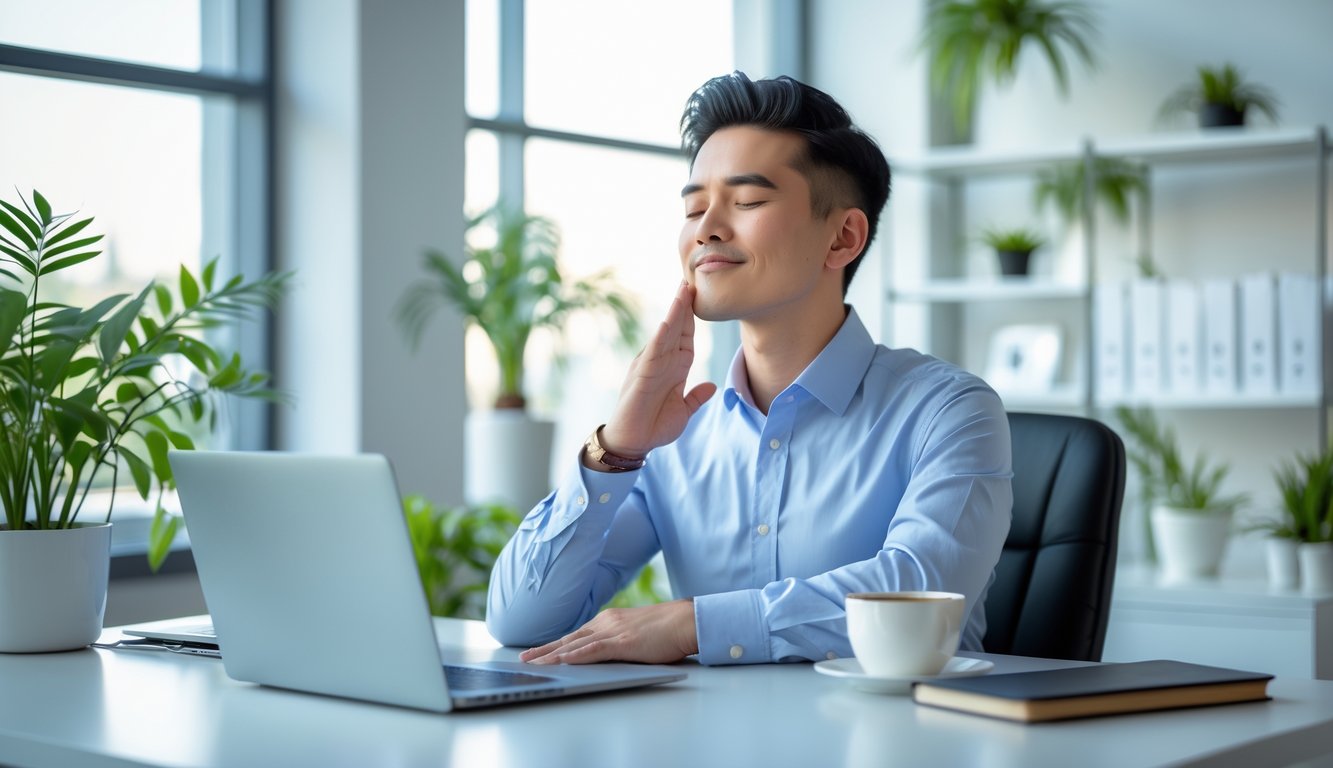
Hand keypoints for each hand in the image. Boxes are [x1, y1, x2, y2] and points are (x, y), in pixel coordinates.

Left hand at [519, 599, 697, 664]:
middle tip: (524, 659)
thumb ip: (620, 641)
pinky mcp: (622, 642)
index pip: (576, 634)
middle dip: (545, 650)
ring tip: (533, 664)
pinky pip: (592, 651)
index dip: (556, 644)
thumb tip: (609, 654)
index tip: (539, 652)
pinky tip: (560, 662)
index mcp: (610, 620)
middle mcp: (606, 622)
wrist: (687, 620)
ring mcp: (612, 631)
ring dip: (551, 655)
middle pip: (569, 638)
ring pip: (574, 645)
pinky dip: (573, 657)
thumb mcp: (637, 632)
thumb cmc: (668, 628)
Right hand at [597, 281, 716, 459]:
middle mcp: (662, 361)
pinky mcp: (642, 375)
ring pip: (665, 333)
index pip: (686, 336)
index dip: (693, 317)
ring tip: (683, 291)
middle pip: (676, 327)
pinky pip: (653, 352)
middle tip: (690, 279)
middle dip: (684, 305)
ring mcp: (651, 365)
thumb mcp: (684, 411)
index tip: (701, 296)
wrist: (633, 443)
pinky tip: (668, 322)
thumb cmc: (654, 426)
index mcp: (674, 367)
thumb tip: (712, 386)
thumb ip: (696, 397)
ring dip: (675, 313)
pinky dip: (661, 336)